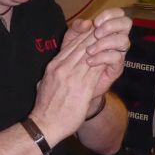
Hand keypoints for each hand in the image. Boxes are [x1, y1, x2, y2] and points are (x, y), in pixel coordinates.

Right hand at [30, 23, 100, 144]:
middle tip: (106, 28)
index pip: (70, 46)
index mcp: (53, 66)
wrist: (45, 125)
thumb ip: (51, 75)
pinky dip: (103, 60)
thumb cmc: (45, 108)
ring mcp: (72, 77)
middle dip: (94, 36)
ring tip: (111, 37)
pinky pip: (95, 69)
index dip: (83, 36)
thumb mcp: (43, 84)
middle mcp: (62, 68)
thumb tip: (52, 71)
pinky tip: (111, 55)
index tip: (93, 30)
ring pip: (89, 54)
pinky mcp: (82, 87)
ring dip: (101, 45)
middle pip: (81, 46)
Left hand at [83, 8, 131, 97]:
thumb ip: (75, 29)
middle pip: (127, 23)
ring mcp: (118, 53)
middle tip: (96, 33)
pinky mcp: (117, 67)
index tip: (96, 22)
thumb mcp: (70, 41)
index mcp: (107, 29)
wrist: (74, 83)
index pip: (118, 14)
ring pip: (123, 40)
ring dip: (105, 42)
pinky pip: (116, 57)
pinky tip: (90, 61)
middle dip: (111, 26)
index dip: (110, 14)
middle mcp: (116, 38)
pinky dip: (102, 57)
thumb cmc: (74, 59)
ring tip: (89, 50)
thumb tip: (86, 22)